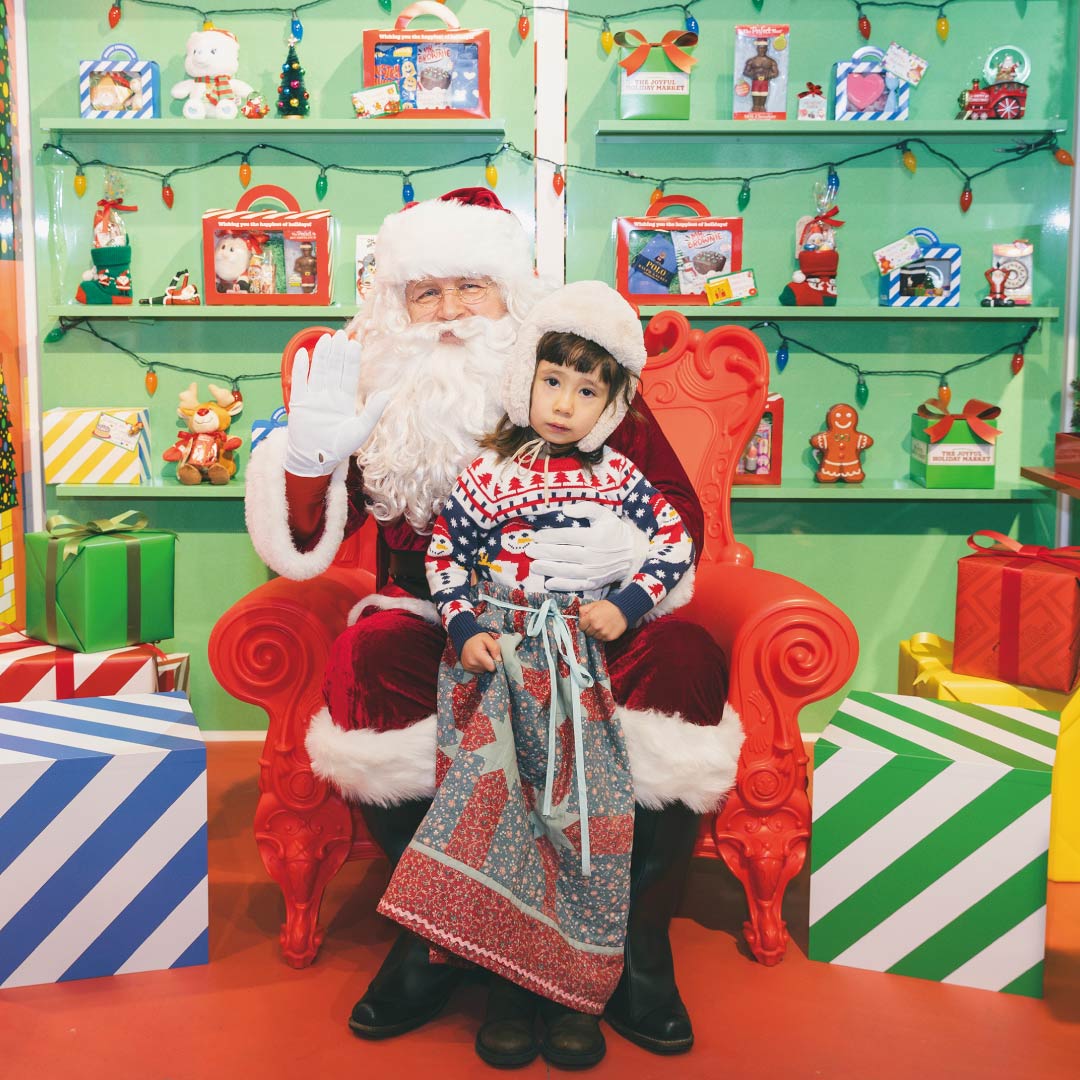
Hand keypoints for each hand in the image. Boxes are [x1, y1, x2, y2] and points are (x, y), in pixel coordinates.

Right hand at [283, 330, 389, 476]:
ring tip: (326, 339)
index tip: (354, 343)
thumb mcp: (360, 431)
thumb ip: (372, 413)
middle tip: (340, 334)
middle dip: (337, 352)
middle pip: (334, 369)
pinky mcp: (299, 402)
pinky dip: (300, 368)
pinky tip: (303, 353)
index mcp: (345, 401)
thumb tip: (387, 395)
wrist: (314, 460)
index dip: (351, 360)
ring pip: (318, 371)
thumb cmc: (338, 448)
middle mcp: (329, 396)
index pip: (349, 375)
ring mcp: (314, 397)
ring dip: (322, 355)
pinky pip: (299, 381)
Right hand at [460, 632, 502, 673]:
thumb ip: (495, 648)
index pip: (492, 668)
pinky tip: (477, 658)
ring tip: (482, 656)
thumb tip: (499, 660)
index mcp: (478, 656)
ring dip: (485, 664)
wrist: (464, 638)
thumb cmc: (477, 638)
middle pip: (488, 669)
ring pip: (483, 670)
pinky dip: (480, 665)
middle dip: (490, 663)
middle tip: (487, 654)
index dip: (496, 663)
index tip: (494, 657)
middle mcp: (472, 663)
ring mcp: (468, 667)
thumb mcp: (488, 639)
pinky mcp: (466, 668)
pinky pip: (478, 670)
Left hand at [529, 504, 647, 591]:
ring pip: (567, 570)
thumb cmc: (614, 531)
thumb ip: (585, 509)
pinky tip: (548, 583)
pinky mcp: (594, 582)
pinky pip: (576, 585)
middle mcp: (593, 555)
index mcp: (595, 536)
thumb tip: (565, 510)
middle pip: (564, 554)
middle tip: (529, 550)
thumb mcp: (604, 514)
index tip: (536, 536)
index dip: (550, 536)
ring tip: (533, 566)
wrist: (632, 554)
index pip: (567, 536)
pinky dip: (562, 585)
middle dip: (544, 552)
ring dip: (548, 569)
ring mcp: (594, 571)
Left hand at [578, 600, 627, 641]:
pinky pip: (602, 639)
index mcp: (591, 617)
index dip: (584, 624)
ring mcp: (603, 633)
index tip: (587, 622)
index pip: (581, 627)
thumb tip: (578, 617)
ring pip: (594, 637)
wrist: (624, 609)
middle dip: (590, 629)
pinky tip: (607, 629)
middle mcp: (596, 626)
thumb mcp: (594, 604)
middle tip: (596, 623)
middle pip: (587, 633)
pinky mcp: (609, 637)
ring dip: (596, 633)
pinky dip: (603, 635)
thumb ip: (584, 609)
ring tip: (602, 625)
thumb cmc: (608, 606)